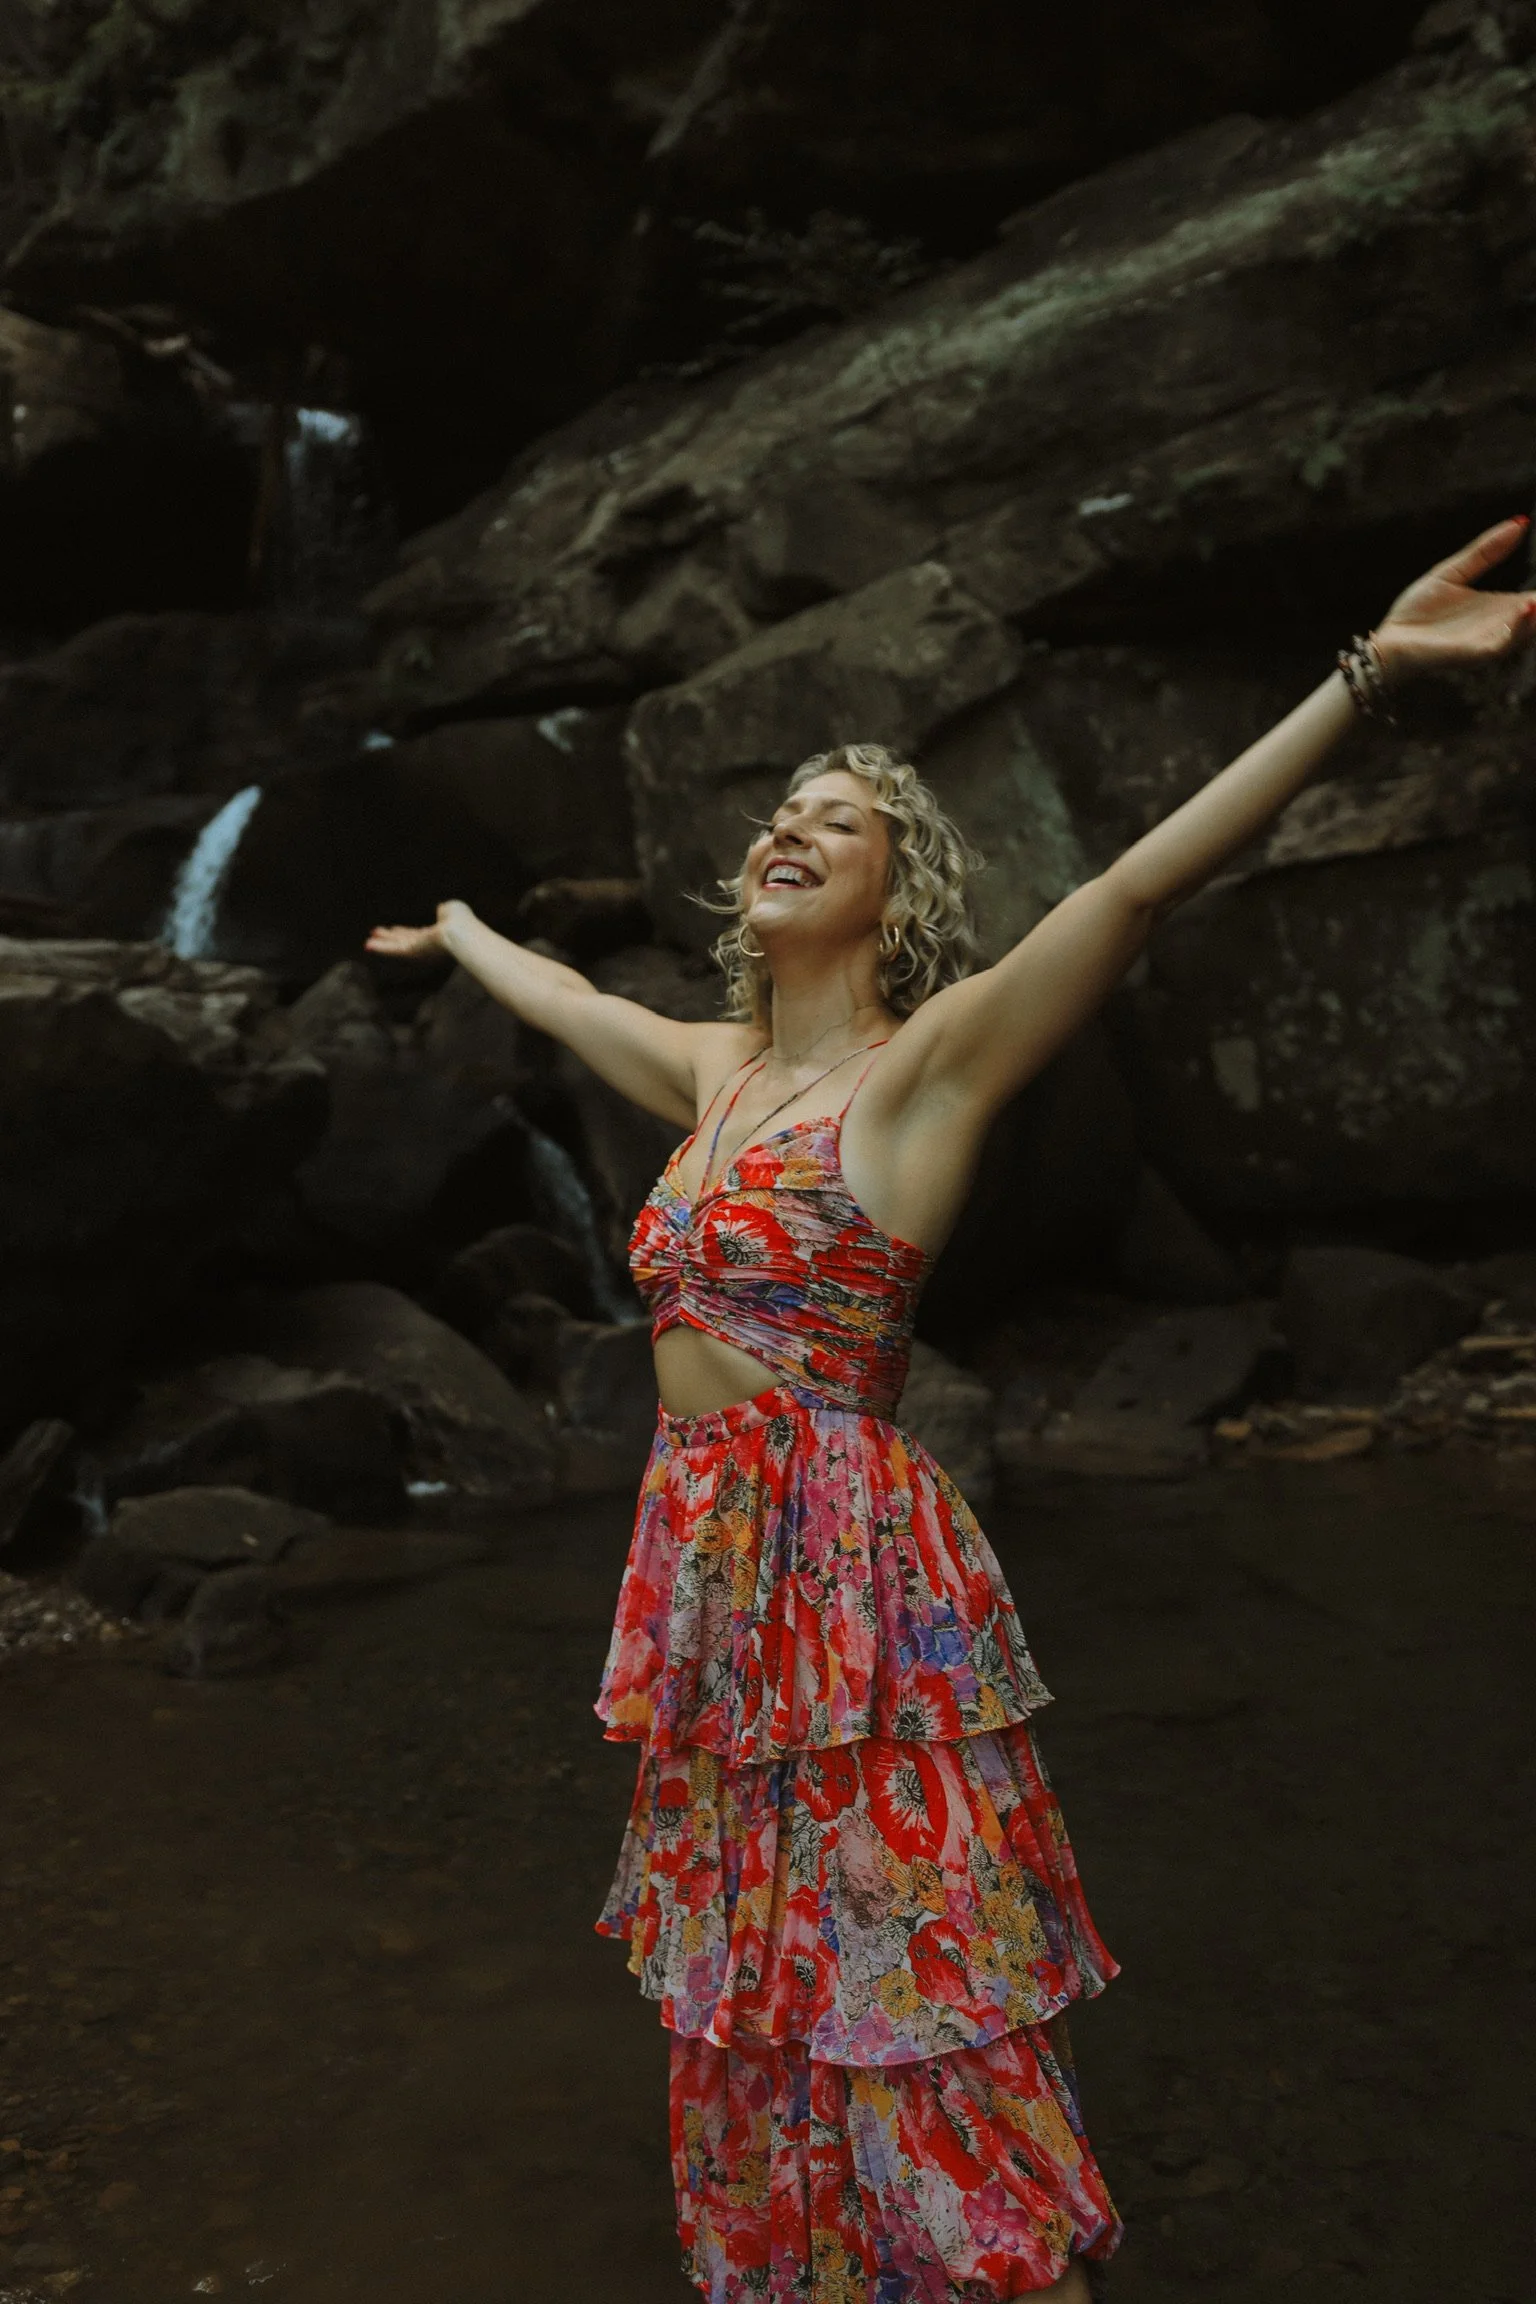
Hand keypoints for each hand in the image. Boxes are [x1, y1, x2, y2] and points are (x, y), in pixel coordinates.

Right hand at [364, 899, 474, 958]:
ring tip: (367, 944)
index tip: (394, 928)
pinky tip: (368, 946)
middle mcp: (427, 945)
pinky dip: (381, 948)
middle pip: (404, 942)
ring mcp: (420, 950)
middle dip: (390, 938)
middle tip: (376, 934)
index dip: (404, 932)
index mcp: (436, 935)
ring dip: (382, 944)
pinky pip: (394, 950)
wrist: (462, 932)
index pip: (417, 935)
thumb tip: (441, 908)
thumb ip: (444, 910)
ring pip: (397, 947)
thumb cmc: (462, 921)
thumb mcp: (452, 909)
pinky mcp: (413, 951)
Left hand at [1373, 516, 1535, 678]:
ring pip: (1528, 632)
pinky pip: (1501, 645)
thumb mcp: (1454, 573)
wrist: (1388, 642)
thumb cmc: (1417, 612)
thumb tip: (1520, 523)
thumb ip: (1486, 551)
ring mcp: (1489, 643)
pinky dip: (1517, 629)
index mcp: (1502, 610)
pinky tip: (1527, 608)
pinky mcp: (1471, 655)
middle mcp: (1502, 628)